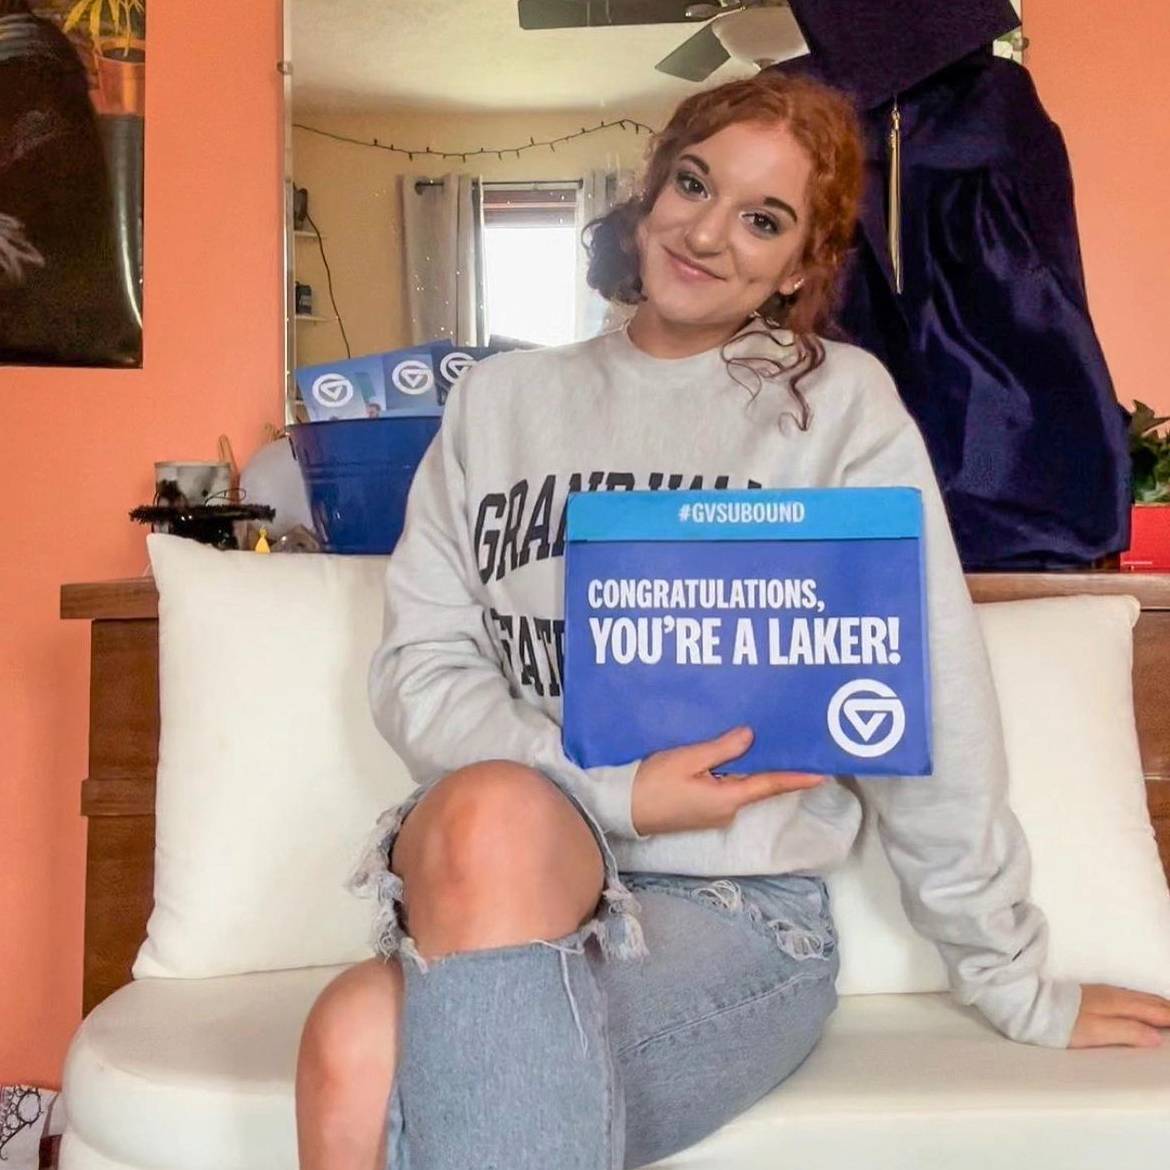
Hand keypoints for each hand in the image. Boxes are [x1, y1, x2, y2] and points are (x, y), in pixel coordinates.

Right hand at [631, 726, 824, 836]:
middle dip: (773, 765)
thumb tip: (751, 737)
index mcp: (728, 798)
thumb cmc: (652, 783)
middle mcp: (727, 811)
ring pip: (740, 786)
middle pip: (758, 784)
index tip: (822, 771)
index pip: (770, 785)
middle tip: (790, 741)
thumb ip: (722, 749)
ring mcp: (715, 814)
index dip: (797, 777)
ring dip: (749, 767)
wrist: (622, 809)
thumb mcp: (687, 759)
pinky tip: (729, 756)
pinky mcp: (703, 811)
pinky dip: (732, 773)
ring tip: (760, 741)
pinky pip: (726, 790)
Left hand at [1068, 984, 1169, 1047]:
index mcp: (1118, 1004)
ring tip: (1168, 1009)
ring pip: (1139, 997)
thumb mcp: (1099, 1032)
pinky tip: (1142, 1005)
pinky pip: (1129, 997)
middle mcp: (1114, 995)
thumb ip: (1128, 1032)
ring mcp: (1104, 993)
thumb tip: (1156, 1037)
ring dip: (1157, 1003)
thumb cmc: (1066, 1023)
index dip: (1169, 1016)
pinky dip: (1143, 1001)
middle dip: (1167, 1008)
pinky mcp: (1095, 995)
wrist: (1035, 1007)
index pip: (1153, 1010)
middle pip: (1148, 1001)